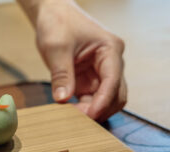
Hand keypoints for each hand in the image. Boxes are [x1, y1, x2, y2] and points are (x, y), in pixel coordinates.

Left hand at [19, 0, 126, 121]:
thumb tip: (63, 100)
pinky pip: (92, 97)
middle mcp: (111, 62)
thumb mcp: (56, 48)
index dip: (102, 101)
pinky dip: (84, 107)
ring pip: (106, 99)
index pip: (113, 81)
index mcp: (110, 50)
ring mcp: (101, 71)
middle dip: (100, 109)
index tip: (88, 116)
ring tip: (72, 118)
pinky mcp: (89, 78)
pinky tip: (70, 112)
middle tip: (79, 121)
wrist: (52, 12)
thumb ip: (61, 75)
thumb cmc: (58, 23)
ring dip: (92, 110)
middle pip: (116, 94)